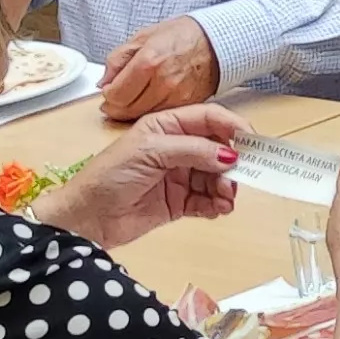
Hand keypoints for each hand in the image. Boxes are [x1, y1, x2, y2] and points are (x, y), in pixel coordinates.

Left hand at [34, 102, 244, 246]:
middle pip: (217, 150)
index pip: (208, 119)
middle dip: (232, 163)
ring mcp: (178, 176)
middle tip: (240, 177)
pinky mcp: (178, 203)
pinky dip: (216, 205)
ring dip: (225, 187)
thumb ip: (192, 150)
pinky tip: (218, 209)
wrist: (86, 219)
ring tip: (225, 199)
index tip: (252, 141)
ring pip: (215, 177)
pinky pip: (206, 201)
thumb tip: (229, 155)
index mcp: (166, 126)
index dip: (232, 127)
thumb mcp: (150, 152)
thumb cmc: (109, 176)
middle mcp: (176, 149)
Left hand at [98, 15, 221, 119]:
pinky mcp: (187, 105)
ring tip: (134, 98)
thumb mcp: (143, 37)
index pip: (116, 94)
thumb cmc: (181, 35)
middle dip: (117, 106)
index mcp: (148, 61)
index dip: (108, 95)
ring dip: (133, 111)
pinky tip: (150, 100)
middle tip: (117, 98)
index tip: (109, 90)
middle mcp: (162, 82)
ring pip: (143, 116)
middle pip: (127, 109)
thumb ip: (118, 59)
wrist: (216, 41)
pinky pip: (161, 115)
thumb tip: (104, 81)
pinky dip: (151, 111)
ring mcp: (176, 96)